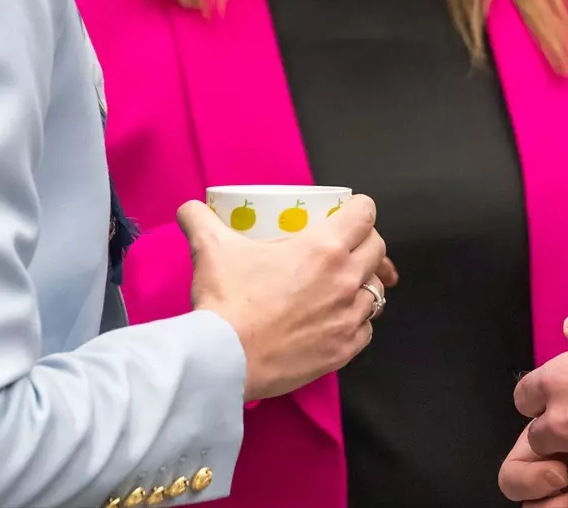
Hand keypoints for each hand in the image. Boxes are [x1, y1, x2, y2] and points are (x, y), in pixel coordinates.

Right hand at [181, 194, 387, 400]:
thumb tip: (189, 209)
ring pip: (376, 290)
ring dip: (364, 282)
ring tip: (343, 284)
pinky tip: (339, 318)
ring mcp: (348, 317)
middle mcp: (345, 278)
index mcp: (324, 247)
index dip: (358, 208)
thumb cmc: (225, 300)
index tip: (348, 213)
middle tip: (345, 246)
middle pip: (378, 249)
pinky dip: (357, 321)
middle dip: (365, 242)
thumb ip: (199, 219)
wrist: (224, 359)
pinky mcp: (344, 349)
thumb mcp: (211, 248)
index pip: (365, 213)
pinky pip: (367, 328)